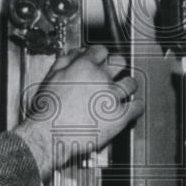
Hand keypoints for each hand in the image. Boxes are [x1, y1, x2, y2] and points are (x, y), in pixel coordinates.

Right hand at [13, 45, 143, 176]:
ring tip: (123, 92)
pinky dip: (137, 107)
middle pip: (120, 62)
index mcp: (84, 67)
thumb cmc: (47, 110)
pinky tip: (132, 108)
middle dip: (118, 66)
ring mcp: (112, 97)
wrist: (49, 135)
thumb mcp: (51, 78)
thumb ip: (65, 61)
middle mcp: (101, 79)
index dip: (101, 56)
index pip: (101, 50)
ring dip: (127, 86)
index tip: (101, 61)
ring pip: (131, 83)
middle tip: (115, 73)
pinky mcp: (119, 116)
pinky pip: (138, 107)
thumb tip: (76, 53)